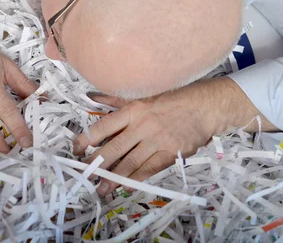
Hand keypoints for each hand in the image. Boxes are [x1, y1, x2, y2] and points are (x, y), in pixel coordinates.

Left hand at [73, 77, 265, 195]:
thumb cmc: (171, 98)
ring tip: (101, 188)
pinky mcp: (171, 153)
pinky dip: (136, 178)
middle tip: (84, 174)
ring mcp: (157, 141)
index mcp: (133, 109)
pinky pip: (149, 169)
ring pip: (131, 162)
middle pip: (115, 148)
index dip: (87, 138)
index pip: (104, 126)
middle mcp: (143, 125)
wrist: (206, 106)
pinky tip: (125, 186)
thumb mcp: (142, 94)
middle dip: (97, 163)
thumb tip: (90, 96)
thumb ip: (115, 99)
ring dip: (114, 177)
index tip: (76, 149)